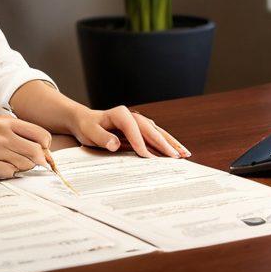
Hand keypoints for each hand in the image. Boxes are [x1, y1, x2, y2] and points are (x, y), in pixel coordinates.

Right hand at [0, 115, 51, 179]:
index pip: (40, 134)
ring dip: (22, 168)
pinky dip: (9, 173)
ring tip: (10, 162)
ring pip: (25, 165)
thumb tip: (45, 152)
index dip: (46, 146)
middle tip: (33, 163)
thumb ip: (19, 133)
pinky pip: (10, 174)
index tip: (42, 151)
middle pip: (36, 152)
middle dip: (38, 161)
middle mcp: (1, 135)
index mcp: (6, 122)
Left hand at [68, 105, 190, 158]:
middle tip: (175, 157)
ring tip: (184, 154)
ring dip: (171, 143)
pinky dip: (168, 144)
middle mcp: (132, 116)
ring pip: (158, 132)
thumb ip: (102, 137)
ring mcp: (139, 122)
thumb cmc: (87, 127)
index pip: (133, 128)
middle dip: (163, 143)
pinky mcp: (141, 130)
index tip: (146, 156)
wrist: (86, 121)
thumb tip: (115, 144)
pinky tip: (178, 152)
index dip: (140, 142)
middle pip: (150, 129)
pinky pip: (156, 137)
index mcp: (120, 114)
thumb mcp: (89, 132)